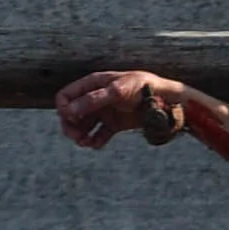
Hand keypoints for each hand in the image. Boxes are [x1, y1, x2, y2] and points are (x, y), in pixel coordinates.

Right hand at [54, 69, 219, 157]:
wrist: (164, 99)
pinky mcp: (114, 124)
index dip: (64, 108)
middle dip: (70, 125)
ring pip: (83, 126)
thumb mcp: (116, 92)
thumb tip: (68, 111)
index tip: (70, 119)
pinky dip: (95, 141)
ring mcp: (104, 111)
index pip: (66, 96)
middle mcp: (96, 98)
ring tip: (86, 143)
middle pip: (71, 113)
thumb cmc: (141, 88)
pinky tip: (96, 144)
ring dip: (80, 135)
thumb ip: (92, 101)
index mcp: (93, 84)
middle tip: (76, 137)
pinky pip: (98, 134)